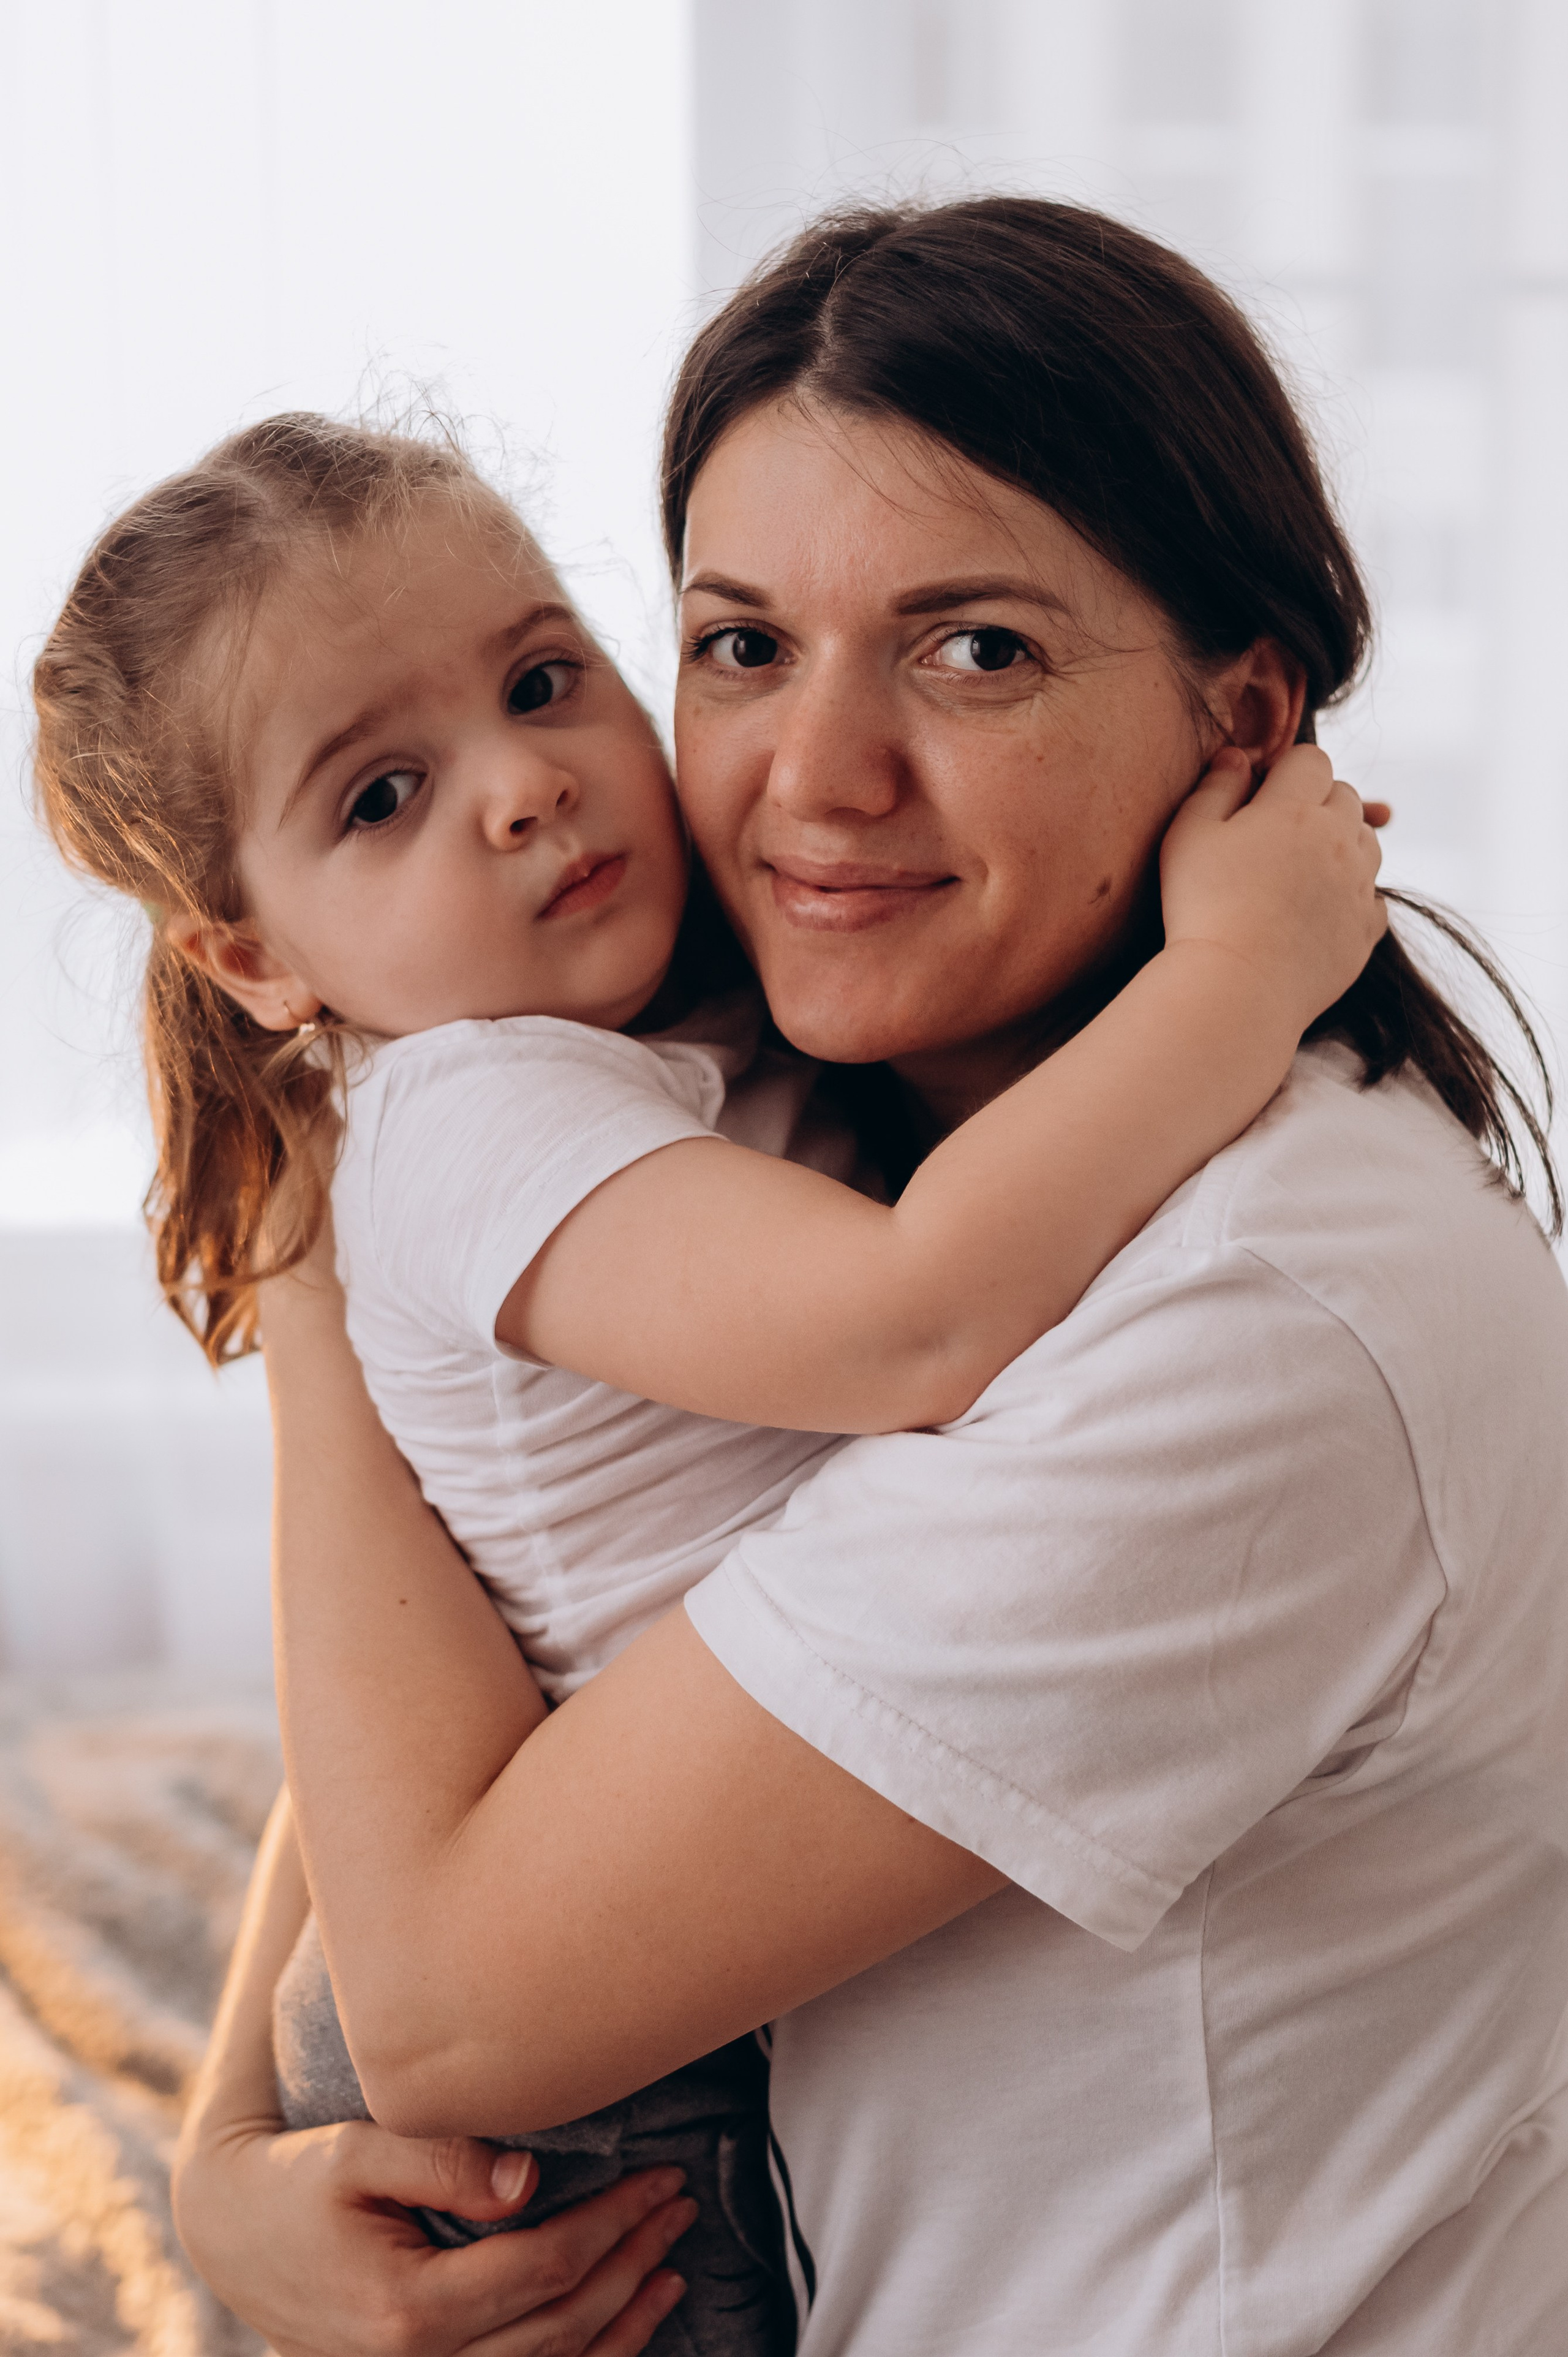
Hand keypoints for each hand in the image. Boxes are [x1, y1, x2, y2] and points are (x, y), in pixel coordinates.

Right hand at [172, 2114, 694, 2356]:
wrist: (234, 2235)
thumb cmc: (298, 2179)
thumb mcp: (359, 2148)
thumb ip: (442, 2156)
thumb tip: (532, 2176)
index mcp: (408, 2307)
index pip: (545, 2270)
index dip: (612, 2223)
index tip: (660, 2175)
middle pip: (561, 2325)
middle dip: (632, 2261)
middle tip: (680, 2203)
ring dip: (624, 2320)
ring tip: (673, 2265)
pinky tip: (625, 2322)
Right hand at [1159, 745, 1386, 1031]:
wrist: (1235, 988)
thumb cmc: (1201, 908)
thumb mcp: (1189, 836)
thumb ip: (1214, 787)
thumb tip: (1236, 757)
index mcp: (1295, 808)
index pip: (1311, 760)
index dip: (1287, 771)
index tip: (1262, 795)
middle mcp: (1339, 839)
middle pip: (1345, 798)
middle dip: (1318, 804)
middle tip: (1277, 835)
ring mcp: (1359, 886)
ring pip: (1368, 844)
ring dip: (1342, 846)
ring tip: (1300, 872)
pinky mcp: (1366, 929)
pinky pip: (1373, 898)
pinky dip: (1352, 897)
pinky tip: (1317, 912)